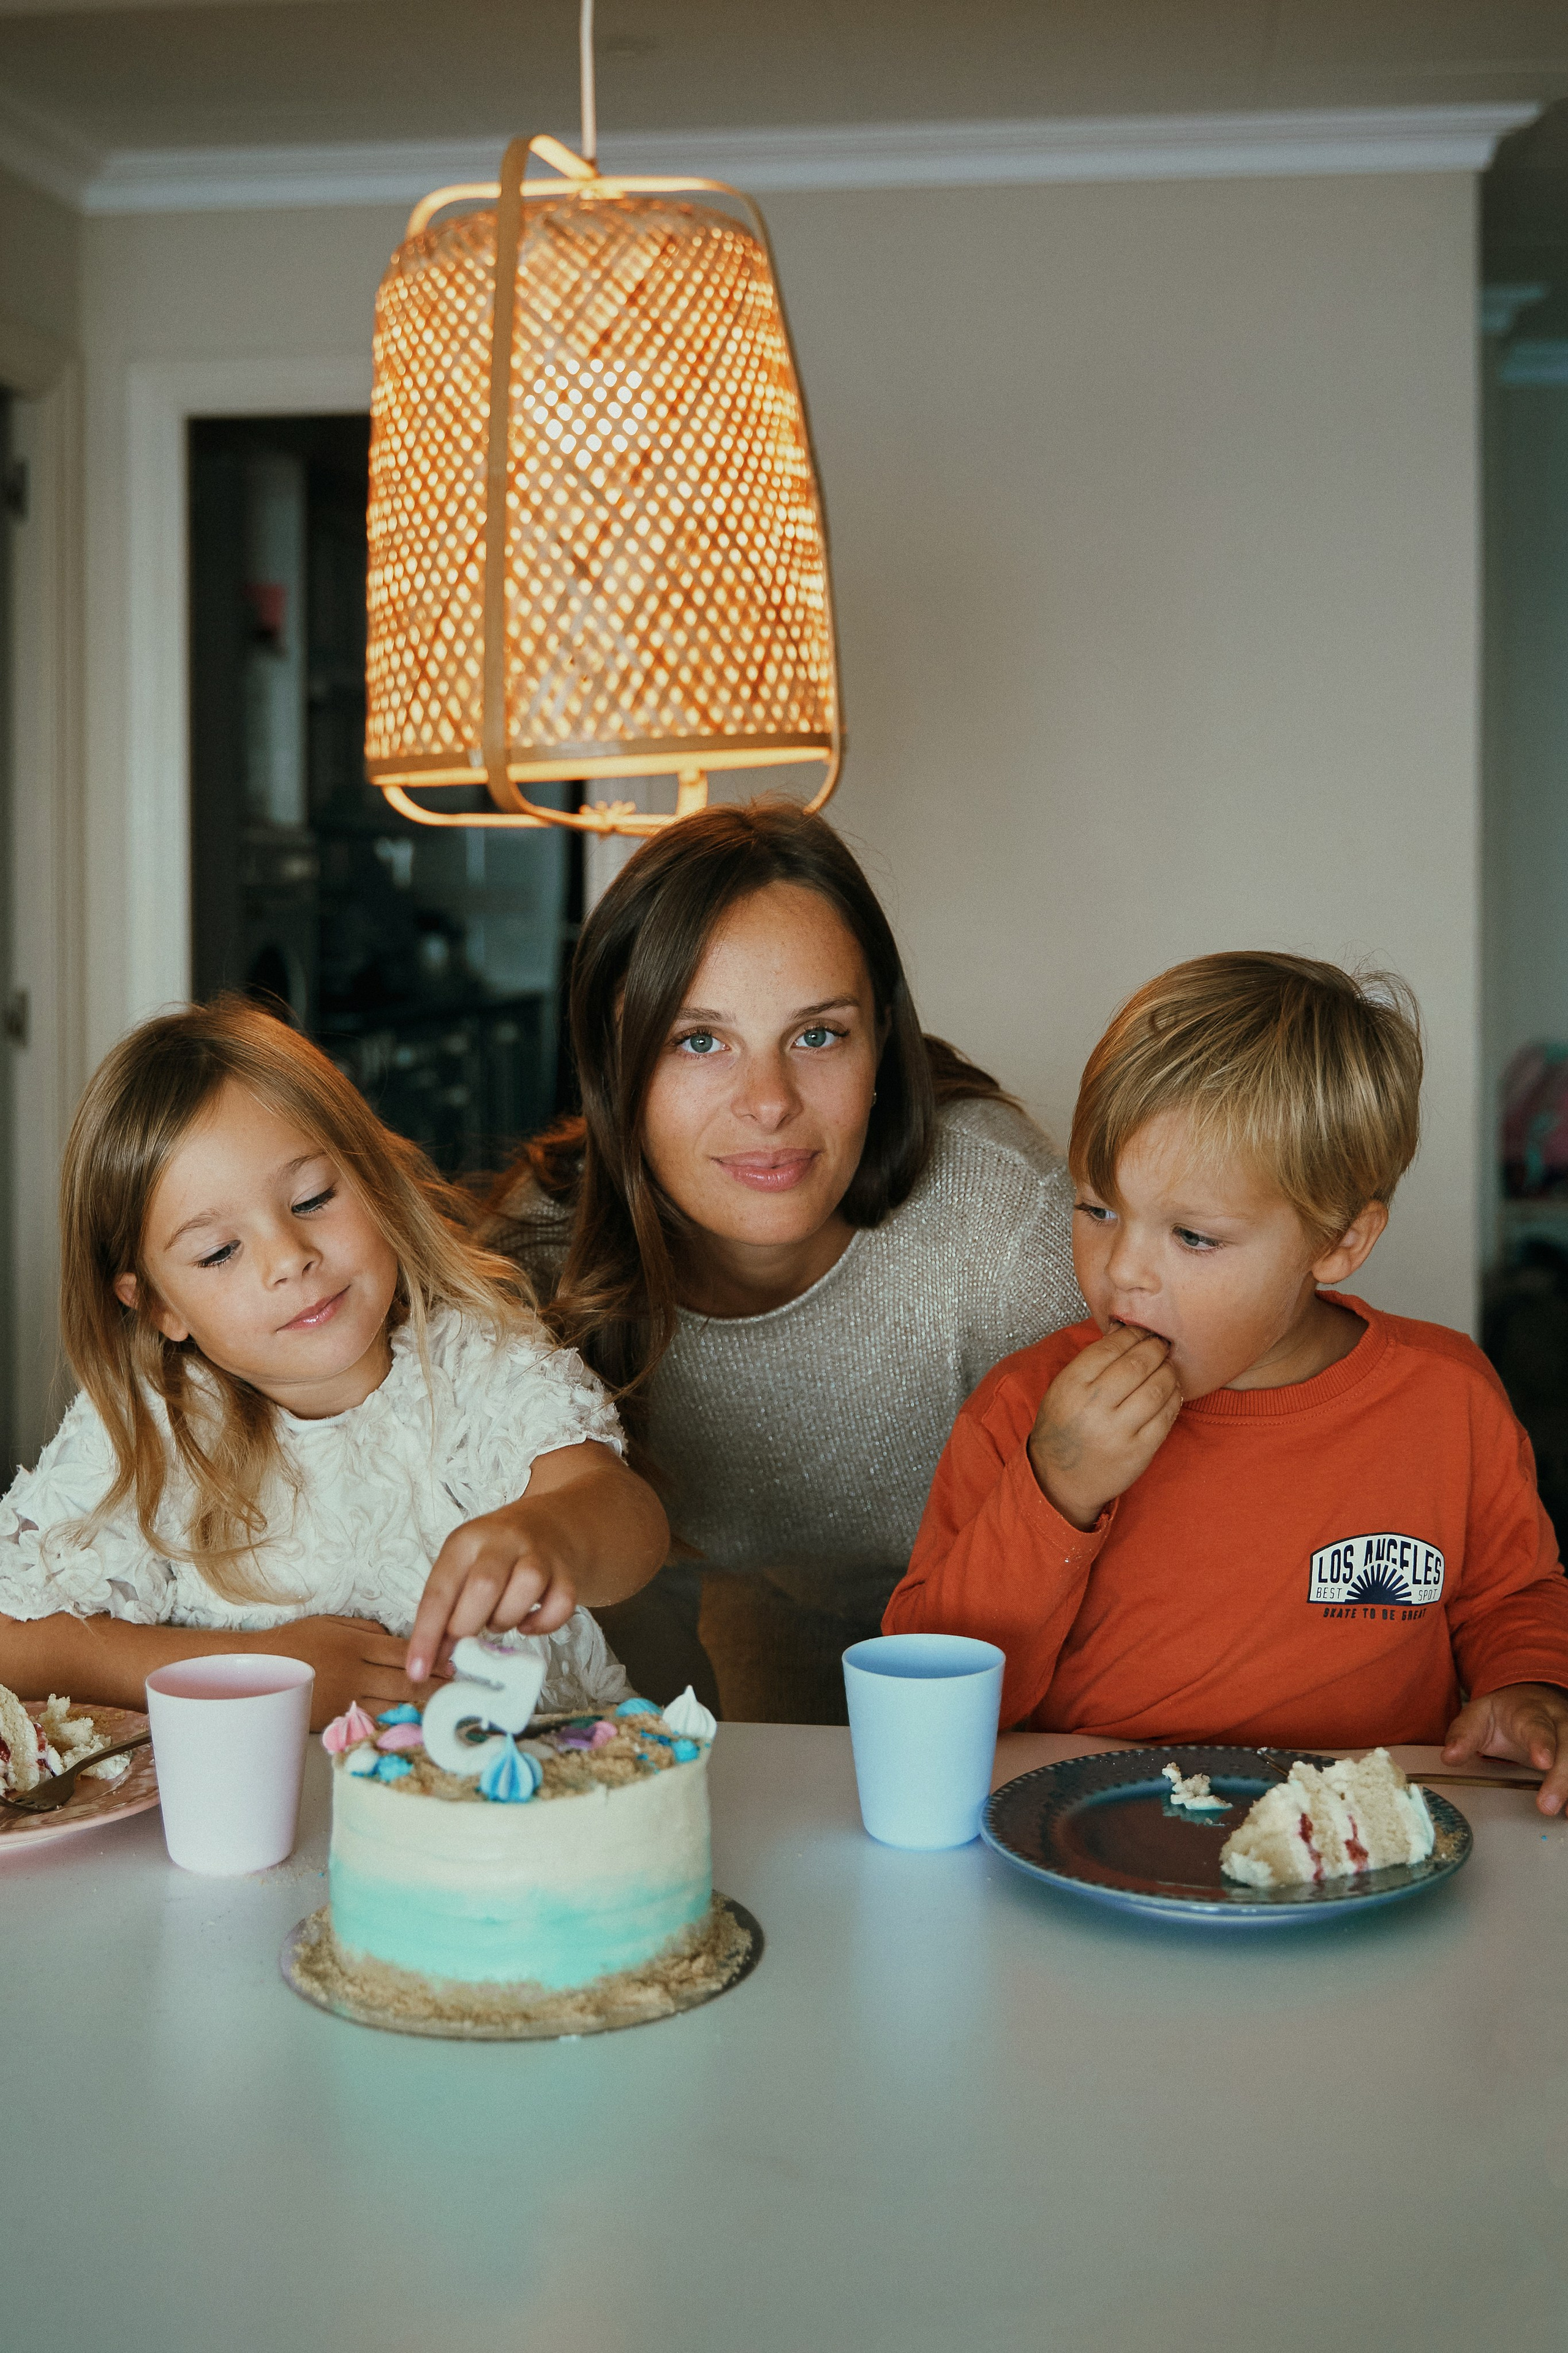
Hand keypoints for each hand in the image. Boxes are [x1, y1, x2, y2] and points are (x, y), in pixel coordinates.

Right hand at [245, 1616, 451, 1731]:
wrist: (257, 1669)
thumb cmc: (296, 1641)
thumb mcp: (333, 1623)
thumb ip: (369, 1631)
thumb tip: (401, 1641)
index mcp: (356, 1646)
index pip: (404, 1652)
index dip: (433, 1657)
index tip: (455, 1660)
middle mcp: (356, 1675)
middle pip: (405, 1682)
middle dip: (436, 1685)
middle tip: (460, 1687)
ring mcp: (347, 1702)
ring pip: (394, 1706)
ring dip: (422, 1707)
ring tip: (446, 1706)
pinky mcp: (338, 1721)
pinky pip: (373, 1722)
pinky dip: (395, 1722)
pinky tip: (413, 1722)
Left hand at [406, 1501, 578, 1683]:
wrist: (548, 1525)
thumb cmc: (492, 1556)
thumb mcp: (461, 1569)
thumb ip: (446, 1610)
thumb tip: (432, 1662)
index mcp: (465, 1541)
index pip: (440, 1590)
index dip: (427, 1635)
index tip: (417, 1671)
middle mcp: (502, 1541)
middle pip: (484, 1586)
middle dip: (467, 1627)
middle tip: (462, 1645)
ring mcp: (539, 1553)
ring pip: (527, 1586)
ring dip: (506, 1619)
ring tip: (497, 1622)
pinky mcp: (567, 1571)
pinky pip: (562, 1603)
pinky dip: (543, 1623)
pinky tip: (528, 1623)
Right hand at [1027, 1325, 1181, 1529]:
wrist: (1058, 1480)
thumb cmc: (1063, 1429)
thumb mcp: (1063, 1390)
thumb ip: (1090, 1364)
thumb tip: (1125, 1331)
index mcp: (1072, 1386)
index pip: (1110, 1347)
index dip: (1133, 1334)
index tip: (1143, 1331)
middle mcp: (1094, 1407)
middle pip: (1138, 1364)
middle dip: (1155, 1348)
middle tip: (1162, 1345)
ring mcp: (1117, 1431)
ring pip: (1156, 1388)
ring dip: (1168, 1372)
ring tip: (1168, 1367)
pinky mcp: (1137, 1452)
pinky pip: (1165, 1417)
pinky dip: (1173, 1399)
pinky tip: (1171, 1392)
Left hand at [1442, 1682, 1567, 1816]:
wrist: (1528, 1700)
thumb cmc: (1503, 1713)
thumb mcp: (1478, 1716)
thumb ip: (1464, 1735)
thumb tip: (1449, 1757)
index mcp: (1530, 1712)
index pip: (1538, 1727)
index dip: (1541, 1744)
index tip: (1543, 1762)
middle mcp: (1558, 1723)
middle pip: (1567, 1747)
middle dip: (1561, 1777)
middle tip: (1546, 1805)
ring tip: (1566, 1812)